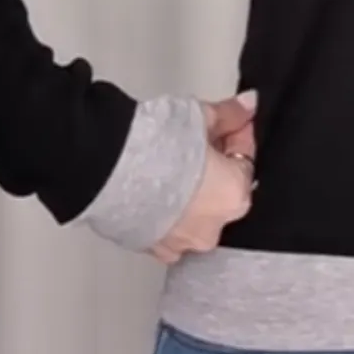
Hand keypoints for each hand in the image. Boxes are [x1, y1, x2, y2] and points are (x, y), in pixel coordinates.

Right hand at [148, 91, 257, 263]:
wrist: (105, 166)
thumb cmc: (153, 145)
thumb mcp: (199, 116)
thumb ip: (229, 115)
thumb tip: (247, 106)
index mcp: (235, 197)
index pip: (245, 161)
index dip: (237, 136)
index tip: (230, 122)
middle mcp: (212, 228)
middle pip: (222, 191)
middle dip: (215, 166)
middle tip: (197, 139)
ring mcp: (180, 242)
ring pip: (195, 214)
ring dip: (190, 192)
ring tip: (170, 163)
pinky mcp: (151, 247)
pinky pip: (168, 228)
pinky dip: (166, 212)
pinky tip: (154, 190)